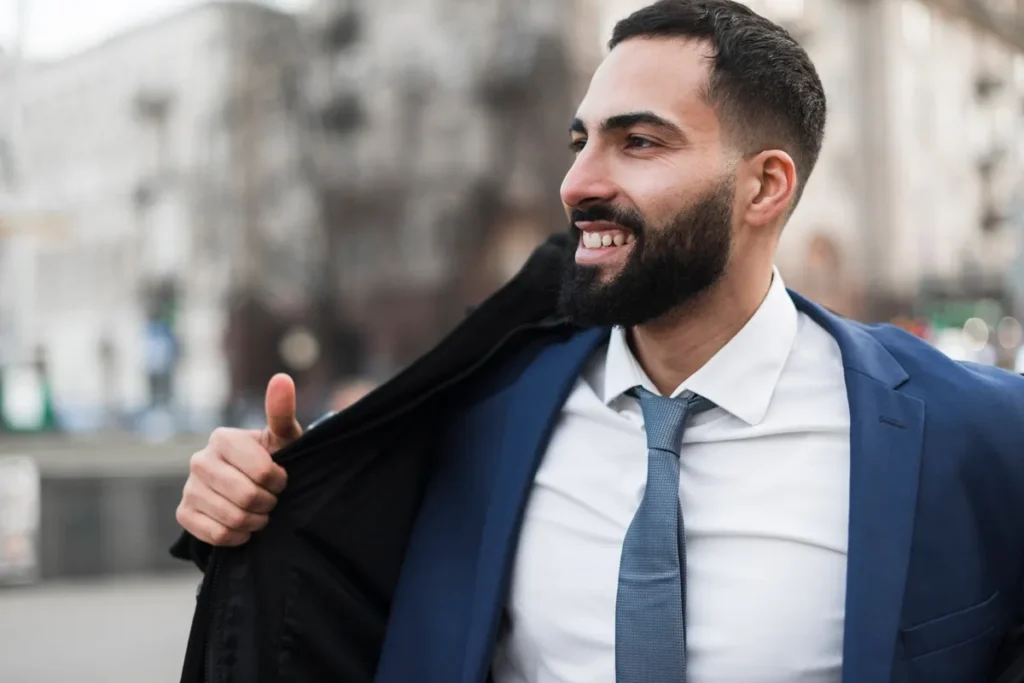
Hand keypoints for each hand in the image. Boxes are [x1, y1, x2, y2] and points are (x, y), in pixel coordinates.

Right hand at [176, 373, 302, 545]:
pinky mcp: (183, 513)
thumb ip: (281, 411)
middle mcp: (199, 460)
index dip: (279, 481)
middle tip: (271, 499)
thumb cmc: (271, 458)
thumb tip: (282, 378)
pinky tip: (243, 527)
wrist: (250, 488)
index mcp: (222, 438)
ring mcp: (188, 487)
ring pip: (232, 518)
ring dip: (255, 521)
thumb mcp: (282, 437)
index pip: (262, 472)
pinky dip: (237, 536)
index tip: (281, 479)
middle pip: (246, 497)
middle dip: (268, 503)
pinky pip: (216, 535)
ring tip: (260, 512)